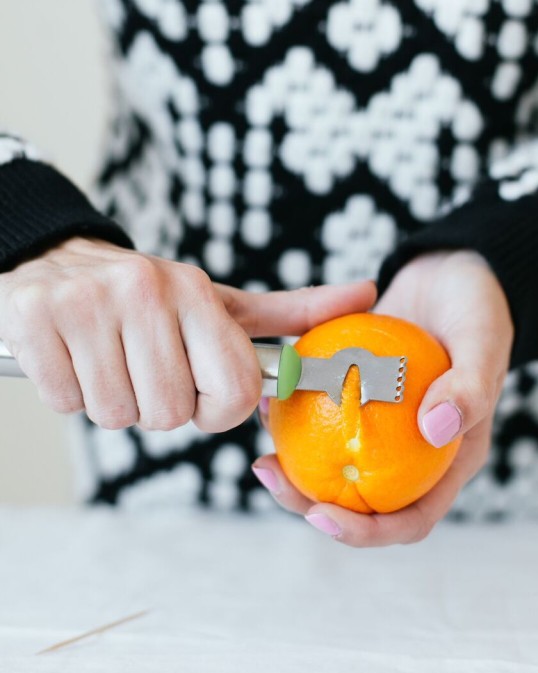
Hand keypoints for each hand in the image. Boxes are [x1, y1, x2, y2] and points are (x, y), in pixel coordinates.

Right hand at [0, 236, 376, 431]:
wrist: (56, 258)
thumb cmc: (148, 297)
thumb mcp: (217, 302)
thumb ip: (290, 312)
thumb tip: (367, 295)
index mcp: (196, 291)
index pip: (233, 390)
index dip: (216, 411)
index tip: (198, 395)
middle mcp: (145, 290)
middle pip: (169, 413)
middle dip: (156, 408)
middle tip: (144, 371)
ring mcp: (87, 302)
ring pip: (115, 413)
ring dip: (111, 401)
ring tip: (108, 359)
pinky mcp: (36, 317)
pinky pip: (64, 400)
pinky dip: (67, 392)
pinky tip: (73, 357)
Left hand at [253, 250, 513, 546]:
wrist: (456, 269)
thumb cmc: (479, 308)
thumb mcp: (482, 342)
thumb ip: (469, 387)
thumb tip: (436, 431)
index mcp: (450, 457)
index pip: (411, 518)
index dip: (367, 533)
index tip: (321, 517)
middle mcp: (412, 450)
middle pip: (360, 501)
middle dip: (310, 501)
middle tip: (270, 475)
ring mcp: (382, 424)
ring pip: (333, 461)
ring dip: (294, 464)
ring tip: (260, 447)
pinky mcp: (357, 394)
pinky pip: (322, 413)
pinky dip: (295, 412)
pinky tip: (270, 399)